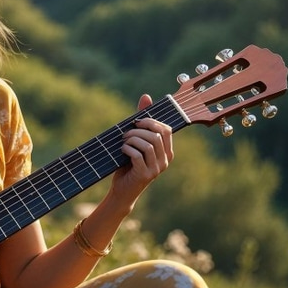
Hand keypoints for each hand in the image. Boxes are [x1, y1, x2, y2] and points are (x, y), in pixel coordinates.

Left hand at [107, 93, 173, 211]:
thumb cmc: (129, 164)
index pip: (166, 129)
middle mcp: (165, 160)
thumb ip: (142, 121)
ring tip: (123, 142)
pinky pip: (138, 155)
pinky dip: (127, 149)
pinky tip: (121, 150)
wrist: (122, 191)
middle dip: (138, 130)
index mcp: (167, 152)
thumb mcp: (136, 142)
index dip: (151, 121)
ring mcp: (156, 169)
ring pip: (148, 144)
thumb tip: (146, 97)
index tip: (136, 122)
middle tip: (125, 133)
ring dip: (131, 139)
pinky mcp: (145, 175)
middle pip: (156, 135)